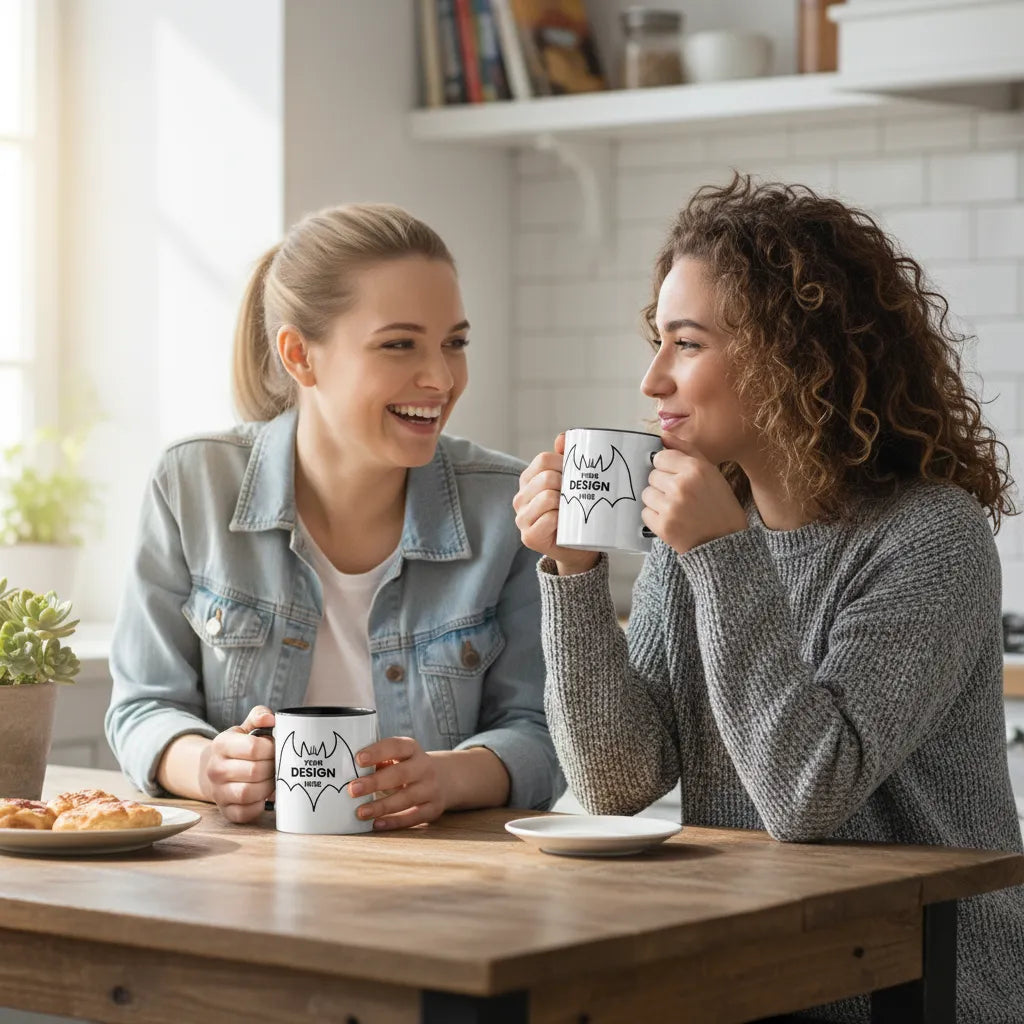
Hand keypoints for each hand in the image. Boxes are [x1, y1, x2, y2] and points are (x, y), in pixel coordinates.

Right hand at [199, 705, 275, 823]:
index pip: (254, 747)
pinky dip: (258, 807)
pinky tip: (263, 797)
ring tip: (273, 780)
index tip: (275, 748)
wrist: (216, 769)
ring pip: (248, 793)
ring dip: (268, 788)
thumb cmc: (239, 748)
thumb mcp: (246, 727)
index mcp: (222, 744)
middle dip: (273, 768)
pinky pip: (244, 813)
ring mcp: (218, 792)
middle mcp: (215, 769)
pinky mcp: (225, 810)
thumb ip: (259, 716)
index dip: (271, 748)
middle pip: (255, 771)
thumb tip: (271, 718)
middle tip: (278, 765)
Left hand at [346, 736, 449, 829]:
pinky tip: (376, 824)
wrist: (446, 778)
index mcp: (412, 750)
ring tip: (360, 812)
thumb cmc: (409, 766)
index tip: (358, 759)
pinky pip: (413, 817)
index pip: (396, 746)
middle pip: (401, 774)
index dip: (378, 752)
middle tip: (353, 789)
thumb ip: (379, 761)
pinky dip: (394, 822)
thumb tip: (346, 772)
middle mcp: (424, 767)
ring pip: (407, 798)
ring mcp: (431, 789)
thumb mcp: (400, 757)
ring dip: (382, 806)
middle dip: (376, 782)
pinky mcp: (433, 809)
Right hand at [512, 433, 599, 574]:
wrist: (577, 547)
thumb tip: (563, 438)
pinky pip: (549, 518)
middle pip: (546, 478)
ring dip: (565, 503)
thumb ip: (566, 458)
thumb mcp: (571, 483)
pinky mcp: (529, 536)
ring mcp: (522, 518)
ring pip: (548, 497)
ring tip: (571, 510)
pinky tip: (565, 524)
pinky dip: (561, 520)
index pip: (543, 460)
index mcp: (528, 480)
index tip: (576, 474)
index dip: (564, 463)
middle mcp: (520, 498)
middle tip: (577, 495)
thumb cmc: (574, 512)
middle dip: (567, 484)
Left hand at [642, 435, 747, 554]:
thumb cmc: (719, 506)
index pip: (660, 457)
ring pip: (646, 494)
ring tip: (675, 509)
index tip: (676, 477)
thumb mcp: (711, 472)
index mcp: (696, 469)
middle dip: (662, 485)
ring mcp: (671, 507)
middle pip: (652, 476)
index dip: (666, 467)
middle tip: (680, 497)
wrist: (726, 544)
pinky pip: (645, 513)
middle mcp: (682, 486)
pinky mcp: (663, 526)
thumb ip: (686, 450)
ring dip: (657, 501)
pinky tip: (672, 520)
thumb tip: (662, 434)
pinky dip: (655, 517)